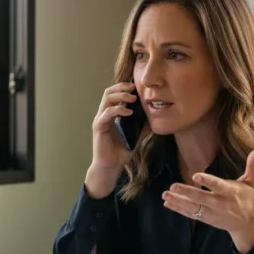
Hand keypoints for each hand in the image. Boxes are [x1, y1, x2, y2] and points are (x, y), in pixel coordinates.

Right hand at [85, 82, 139, 197]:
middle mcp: (104, 114)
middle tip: (134, 88)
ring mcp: (100, 120)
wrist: (111, 166)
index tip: (136, 86)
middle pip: (108, 92)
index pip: (114, 94)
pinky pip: (107, 113)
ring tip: (132, 99)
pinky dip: (118, 109)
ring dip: (120, 96)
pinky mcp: (99, 127)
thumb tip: (154, 117)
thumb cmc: (121, 152)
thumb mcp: (136, 136)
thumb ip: (143, 126)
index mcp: (111, 114)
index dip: (124, 87)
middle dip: (121, 87)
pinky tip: (129, 112)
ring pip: (106, 99)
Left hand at [162, 147, 253, 252]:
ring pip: (193, 207)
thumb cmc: (249, 199)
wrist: (248, 224)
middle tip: (172, 186)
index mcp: (230, 192)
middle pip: (201, 198)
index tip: (196, 175)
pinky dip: (178, 209)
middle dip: (186, 192)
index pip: (218, 185)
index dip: (207, 181)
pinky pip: (190, 214)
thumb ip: (253, 165)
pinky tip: (167, 203)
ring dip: (177, 201)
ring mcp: (211, 212)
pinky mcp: (206, 218)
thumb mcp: (253, 182)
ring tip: (165, 195)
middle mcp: (220, 203)